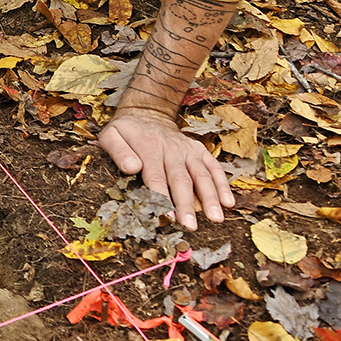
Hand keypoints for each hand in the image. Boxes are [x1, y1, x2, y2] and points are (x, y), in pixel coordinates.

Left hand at [98, 110, 231, 230]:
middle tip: (190, 226)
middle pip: (181, 180)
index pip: (156, 177)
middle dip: (187, 204)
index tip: (167, 216)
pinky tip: (228, 203)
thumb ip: (118, 151)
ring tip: (216, 219)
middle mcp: (172, 149)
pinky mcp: (199, 151)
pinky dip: (223, 185)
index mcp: (149, 148)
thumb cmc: (127, 132)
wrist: (146, 114)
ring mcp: (188, 150)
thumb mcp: (111, 136)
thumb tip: (131, 168)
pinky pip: (214, 168)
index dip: (162, 198)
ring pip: (201, 175)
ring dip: (210, 198)